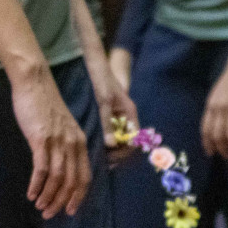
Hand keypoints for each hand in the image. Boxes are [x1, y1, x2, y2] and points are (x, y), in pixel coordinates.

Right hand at [9, 64, 90, 218]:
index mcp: (81, 140)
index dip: (79, 195)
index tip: (70, 210)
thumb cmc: (47, 107)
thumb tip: (62, 167)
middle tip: (50, 214)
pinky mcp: (41, 138)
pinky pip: (41, 167)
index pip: (86, 174)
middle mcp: (73, 142)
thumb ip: (66, 145)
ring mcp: (58, 140)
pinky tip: (31, 194)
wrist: (36, 84)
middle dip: (63, 201)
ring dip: (49, 196)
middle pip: (72, 180)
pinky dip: (37, 184)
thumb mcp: (63, 127)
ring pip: (58, 177)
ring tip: (40, 207)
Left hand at [86, 49, 138, 166]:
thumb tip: (110, 145)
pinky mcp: (107, 116)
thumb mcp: (104, 101)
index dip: (124, 151)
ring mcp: (117, 117)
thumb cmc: (102, 81)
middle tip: (101, 163)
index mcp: (130, 113)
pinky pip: (109, 134)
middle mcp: (126, 117)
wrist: (95, 65)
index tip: (110, 159)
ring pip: (117, 140)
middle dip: (117, 154)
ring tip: (95, 157)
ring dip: (109, 150)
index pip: (135, 139)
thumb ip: (107, 122)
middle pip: (127, 142)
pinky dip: (103, 142)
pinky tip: (91, 146)